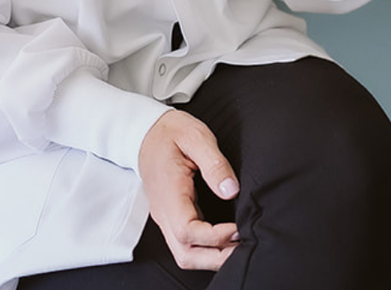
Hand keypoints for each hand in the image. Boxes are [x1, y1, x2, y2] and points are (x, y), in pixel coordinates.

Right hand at [138, 110, 239, 270]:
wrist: (146, 132)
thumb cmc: (172, 133)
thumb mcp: (196, 137)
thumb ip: (214, 163)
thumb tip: (231, 191)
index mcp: (168, 193)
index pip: (187, 231)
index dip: (214, 237)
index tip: (238, 228)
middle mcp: (164, 212)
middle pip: (185, 253)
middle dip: (216, 257)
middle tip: (245, 244)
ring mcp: (166, 216)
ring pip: (185, 253)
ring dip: (212, 257)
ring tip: (239, 244)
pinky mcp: (173, 216)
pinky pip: (187, 243)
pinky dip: (208, 248)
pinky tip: (228, 239)